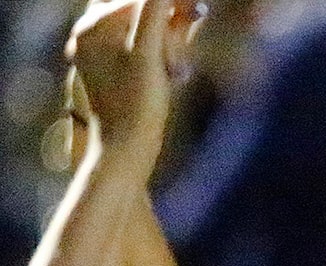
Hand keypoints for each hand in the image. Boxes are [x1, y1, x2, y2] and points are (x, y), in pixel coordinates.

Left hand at [64, 0, 195, 169]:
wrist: (125, 151)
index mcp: (93, 27)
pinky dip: (159, 55)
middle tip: (190, 41)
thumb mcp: (150, 54)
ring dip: (167, 42)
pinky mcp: (109, 72)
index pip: (138, 1)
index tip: (197, 9)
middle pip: (137, 13)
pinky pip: (138, 49)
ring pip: (140, 31)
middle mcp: (88, 35)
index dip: (171, 5)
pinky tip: (172, 73)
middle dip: (168, 25)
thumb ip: (155, 12)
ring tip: (177, 68)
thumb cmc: (137, 105)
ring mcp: (97, 54)